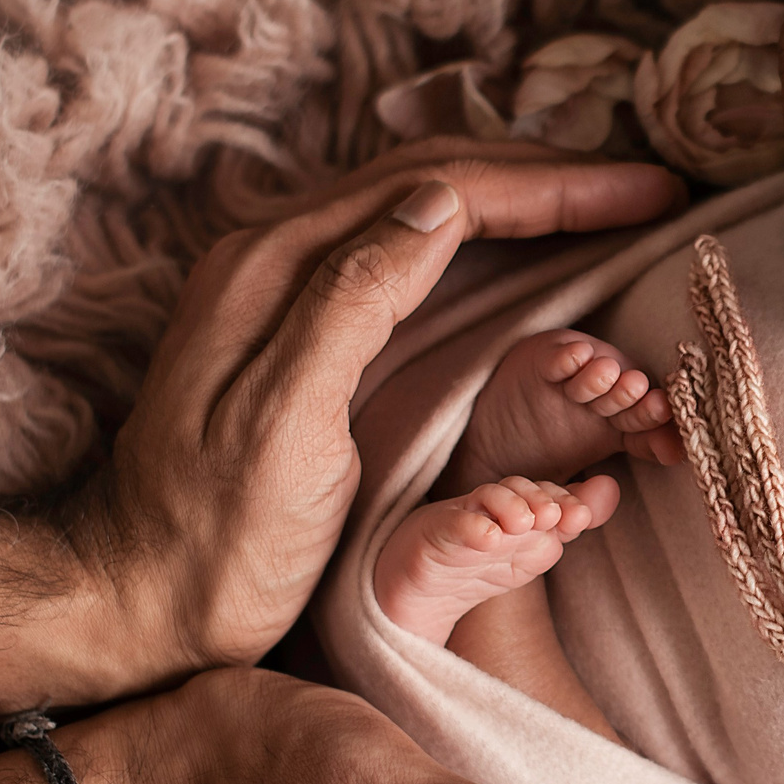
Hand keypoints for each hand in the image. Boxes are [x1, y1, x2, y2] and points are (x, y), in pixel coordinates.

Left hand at [71, 140, 685, 686]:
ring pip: (424, 208)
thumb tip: (439, 203)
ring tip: (610, 205)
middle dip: (551, 178)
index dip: (553, 187)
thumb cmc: (215, 540)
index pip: (441, 190)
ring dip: (521, 200)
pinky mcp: (299, 332)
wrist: (133, 606)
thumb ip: (353, 302)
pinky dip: (485, 241)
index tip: (648, 194)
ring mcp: (285, 292)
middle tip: (651, 190)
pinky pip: (409, 254)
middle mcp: (276, 256)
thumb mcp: (286, 425)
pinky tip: (528, 256)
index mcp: (276, 266)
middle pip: (437, 180)